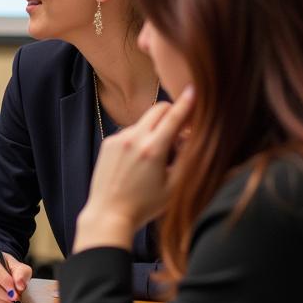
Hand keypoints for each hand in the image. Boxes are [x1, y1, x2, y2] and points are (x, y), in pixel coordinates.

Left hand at [74, 85, 194, 252]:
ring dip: (155, 129)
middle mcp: (133, 139)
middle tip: (180, 131)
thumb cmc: (145, 205)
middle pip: (158, 109)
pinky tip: (139, 161)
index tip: (194, 89)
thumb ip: (187, 159)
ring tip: (157, 157)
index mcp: (152, 149)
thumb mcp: (175, 186)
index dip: (187, 102)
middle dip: (172, 113)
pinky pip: (130, 131)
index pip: (174, 117)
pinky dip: (140, 138)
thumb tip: (194, 137)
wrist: (108, 214)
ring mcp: (118, 139)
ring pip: (144, 122)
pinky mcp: (108, 143)